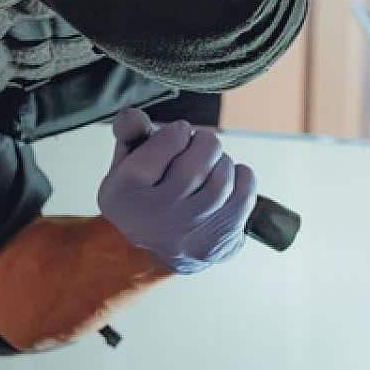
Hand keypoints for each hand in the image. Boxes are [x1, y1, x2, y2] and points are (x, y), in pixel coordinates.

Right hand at [98, 109, 257, 274]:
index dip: (180, 131)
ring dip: (223, 162)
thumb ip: (129, 133)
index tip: (179, 135)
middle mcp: (156, 218)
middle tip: (201, 145)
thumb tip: (135, 116)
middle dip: (206, 143)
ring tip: (212, 165)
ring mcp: (189, 235)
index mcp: (126, 194)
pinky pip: (243, 197)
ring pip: (222, 180)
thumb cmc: (145, 198)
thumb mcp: (126, 164)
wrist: (157, 252)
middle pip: (199, 164)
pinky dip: (242, 179)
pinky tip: (228, 180)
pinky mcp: (216, 243)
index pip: (168, 142)